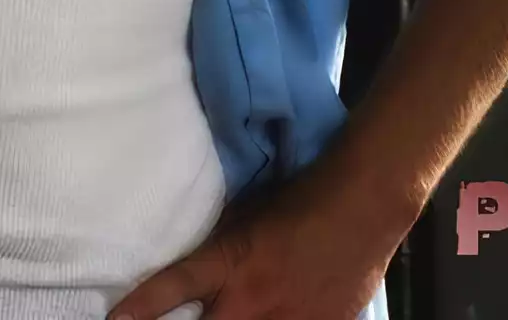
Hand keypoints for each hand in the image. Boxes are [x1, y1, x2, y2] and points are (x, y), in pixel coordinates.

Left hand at [108, 162, 408, 319]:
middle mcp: (253, 298)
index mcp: (232, 261)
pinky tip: (280, 311)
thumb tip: (190, 272)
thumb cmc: (302, 199)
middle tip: (198, 316)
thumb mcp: (248, 215)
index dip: (142, 307)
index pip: (175, 287)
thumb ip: (219, 249)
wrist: (365, 203)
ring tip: (235, 313)